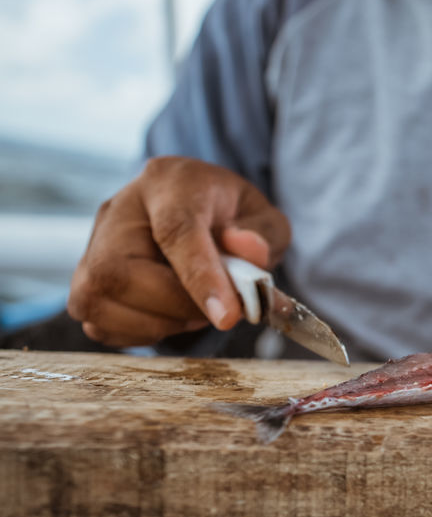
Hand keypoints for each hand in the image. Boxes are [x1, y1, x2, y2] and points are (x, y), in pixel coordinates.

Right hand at [67, 156, 290, 347]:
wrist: (197, 210)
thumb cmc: (230, 215)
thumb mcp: (263, 216)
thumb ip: (263, 233)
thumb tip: (249, 250)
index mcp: (169, 183)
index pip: (175, 230)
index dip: (200, 276)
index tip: (228, 315)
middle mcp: (118, 211)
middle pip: (120, 272)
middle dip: (177, 307)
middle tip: (217, 309)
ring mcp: (93, 247)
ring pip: (99, 301)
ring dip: (159, 322)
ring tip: (193, 308)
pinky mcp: (83, 283)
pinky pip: (100, 324)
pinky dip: (141, 332)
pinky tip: (168, 315)